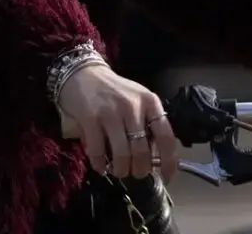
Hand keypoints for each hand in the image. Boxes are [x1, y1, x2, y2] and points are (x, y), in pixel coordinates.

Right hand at [56, 64, 177, 181]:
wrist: (82, 73)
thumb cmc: (113, 91)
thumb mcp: (137, 100)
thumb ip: (148, 123)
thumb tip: (157, 158)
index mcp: (150, 102)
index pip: (166, 136)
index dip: (168, 161)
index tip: (167, 177)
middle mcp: (133, 107)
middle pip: (142, 151)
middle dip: (140, 170)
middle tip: (136, 174)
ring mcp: (111, 112)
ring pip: (122, 154)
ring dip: (121, 170)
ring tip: (119, 172)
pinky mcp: (90, 118)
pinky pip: (98, 151)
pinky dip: (100, 164)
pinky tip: (100, 166)